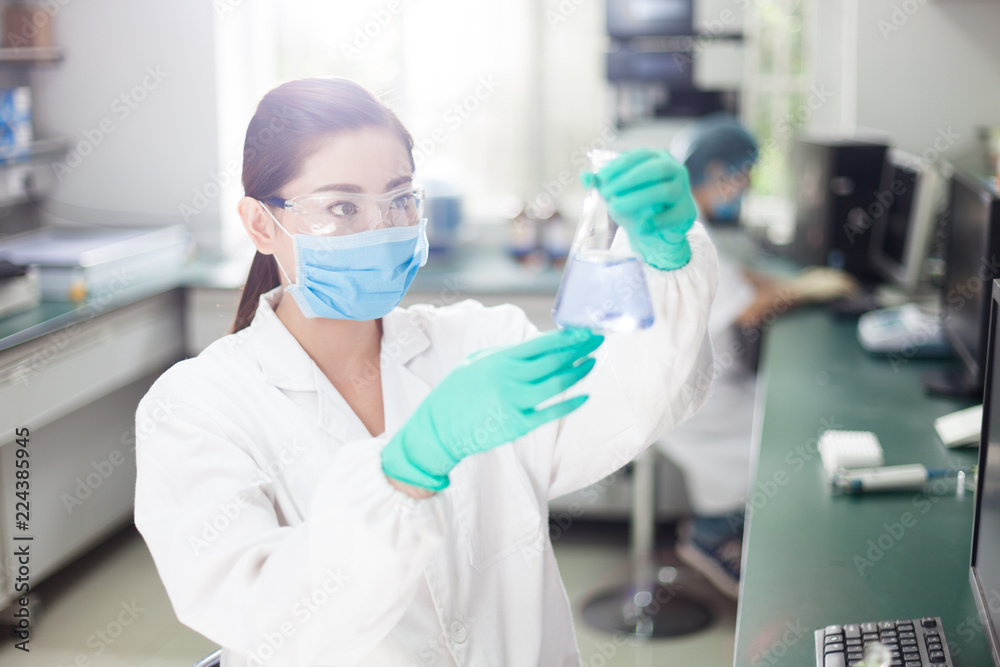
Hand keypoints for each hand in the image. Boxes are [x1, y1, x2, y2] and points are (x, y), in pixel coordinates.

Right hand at [381, 328, 604, 489]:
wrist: (438, 428)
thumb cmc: (456, 393)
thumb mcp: (475, 363)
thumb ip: (504, 354)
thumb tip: (535, 347)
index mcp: (498, 360)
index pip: (540, 344)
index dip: (565, 337)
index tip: (583, 330)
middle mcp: (508, 379)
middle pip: (553, 362)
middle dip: (579, 349)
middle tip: (597, 340)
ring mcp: (513, 403)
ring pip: (556, 385)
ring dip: (578, 373)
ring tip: (592, 363)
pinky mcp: (517, 426)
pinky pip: (550, 413)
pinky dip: (569, 405)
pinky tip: (585, 396)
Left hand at [581, 149, 697, 270]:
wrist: (658, 231)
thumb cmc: (638, 205)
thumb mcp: (618, 193)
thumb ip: (602, 184)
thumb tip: (585, 176)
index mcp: (658, 159)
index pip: (640, 156)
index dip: (620, 165)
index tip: (601, 177)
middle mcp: (675, 171)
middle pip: (655, 169)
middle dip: (628, 180)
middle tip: (606, 192)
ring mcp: (683, 192)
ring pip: (664, 191)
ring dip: (637, 198)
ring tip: (615, 207)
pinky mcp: (686, 213)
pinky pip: (671, 216)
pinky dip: (655, 222)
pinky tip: (639, 227)